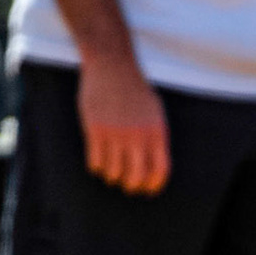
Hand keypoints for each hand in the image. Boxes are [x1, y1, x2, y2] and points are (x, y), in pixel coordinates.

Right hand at [77, 56, 170, 195]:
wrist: (111, 65)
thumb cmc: (134, 89)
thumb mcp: (155, 112)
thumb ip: (156, 137)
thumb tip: (156, 168)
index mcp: (157, 132)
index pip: (160, 170)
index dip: (154, 185)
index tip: (147, 190)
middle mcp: (138, 135)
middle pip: (136, 177)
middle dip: (131, 186)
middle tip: (126, 185)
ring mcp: (116, 133)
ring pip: (114, 172)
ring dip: (112, 177)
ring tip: (111, 173)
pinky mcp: (95, 130)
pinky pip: (95, 162)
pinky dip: (96, 168)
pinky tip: (97, 163)